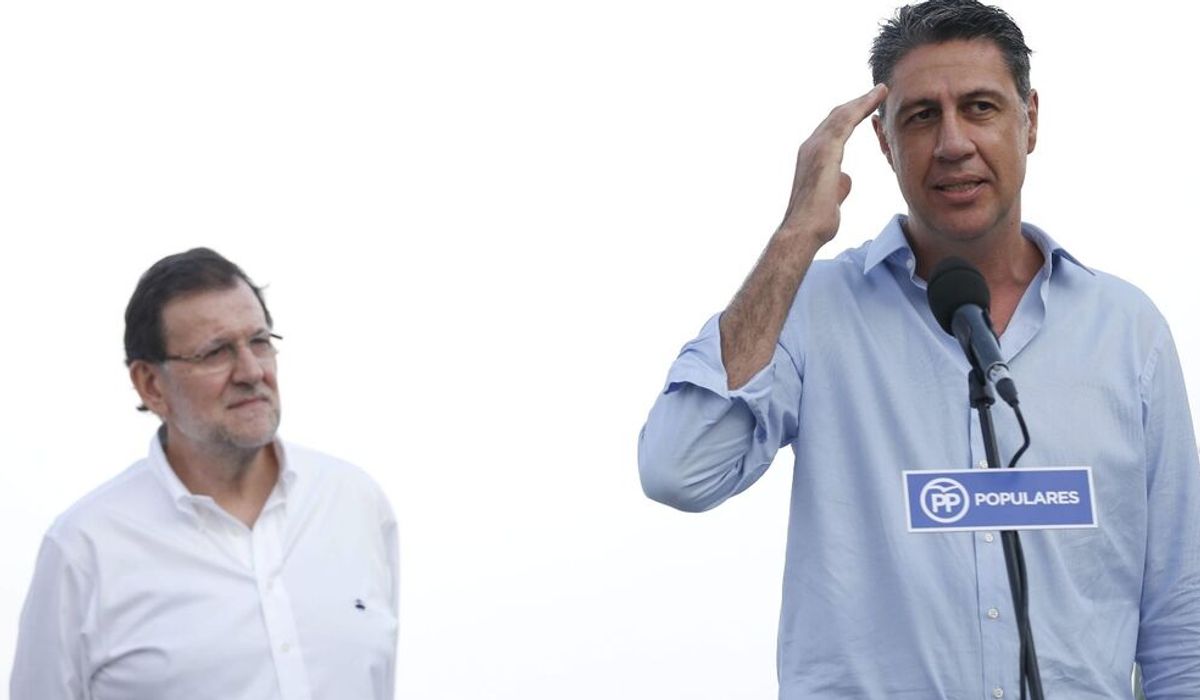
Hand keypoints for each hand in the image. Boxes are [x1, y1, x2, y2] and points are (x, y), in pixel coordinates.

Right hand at [779, 84, 887, 243]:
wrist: (804, 230)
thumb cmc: (816, 221)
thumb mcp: (832, 197)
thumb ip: (838, 183)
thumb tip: (846, 177)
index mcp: (812, 157)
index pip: (833, 131)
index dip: (850, 117)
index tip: (866, 108)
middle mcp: (810, 147)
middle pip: (836, 117)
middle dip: (857, 104)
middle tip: (877, 92)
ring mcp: (815, 147)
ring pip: (841, 115)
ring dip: (862, 101)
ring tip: (881, 90)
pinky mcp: (825, 149)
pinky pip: (845, 121)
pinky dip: (861, 106)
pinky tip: (876, 98)